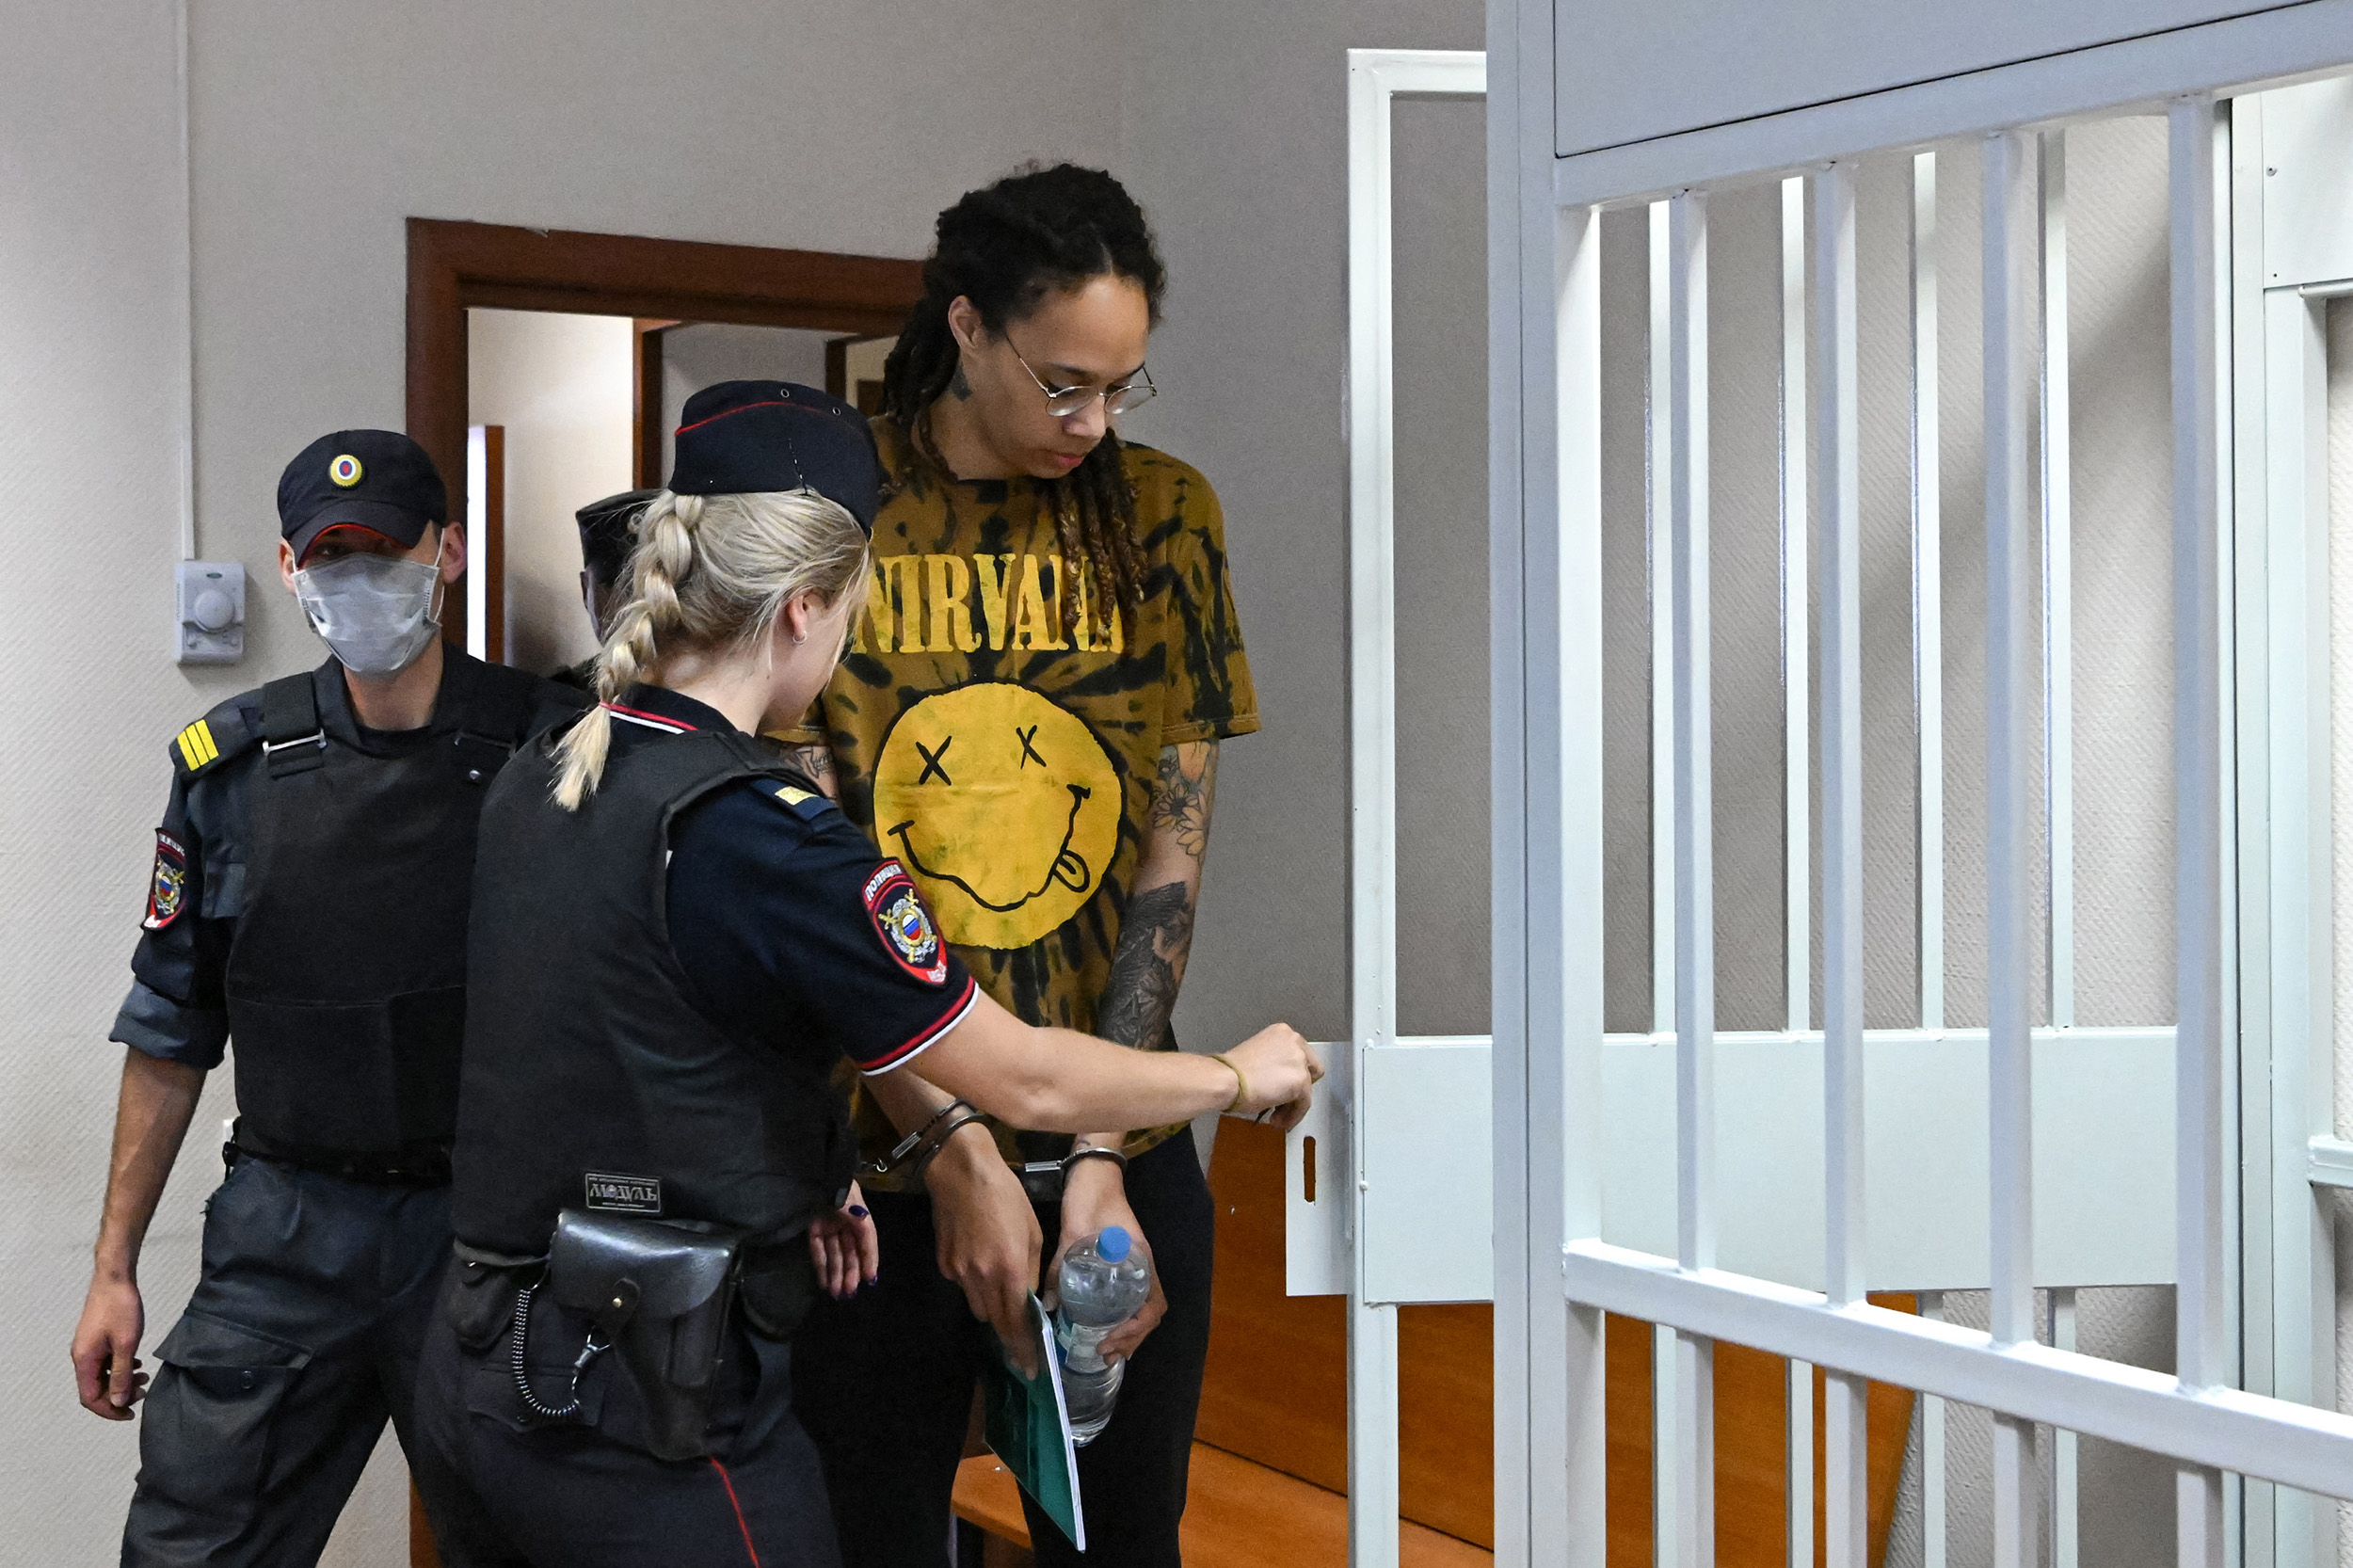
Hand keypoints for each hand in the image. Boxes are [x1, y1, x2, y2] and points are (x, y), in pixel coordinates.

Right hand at [72, 1274, 145, 1419]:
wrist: (115, 1278)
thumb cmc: (121, 1309)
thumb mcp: (126, 1344)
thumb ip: (121, 1374)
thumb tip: (118, 1401)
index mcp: (84, 1361)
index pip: (90, 1398)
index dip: (109, 1410)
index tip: (130, 1413)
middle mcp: (82, 1357)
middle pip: (96, 1388)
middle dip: (119, 1394)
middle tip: (144, 1390)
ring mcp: (88, 1348)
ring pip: (103, 1376)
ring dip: (122, 1380)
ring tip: (145, 1377)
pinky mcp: (97, 1339)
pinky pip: (106, 1363)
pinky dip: (121, 1368)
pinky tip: (137, 1364)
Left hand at [807, 1182, 879, 1299]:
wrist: (817, 1177)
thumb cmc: (844, 1195)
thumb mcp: (862, 1217)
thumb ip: (868, 1240)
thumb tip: (872, 1267)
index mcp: (860, 1217)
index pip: (865, 1245)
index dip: (867, 1262)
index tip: (868, 1281)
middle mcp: (845, 1223)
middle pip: (849, 1252)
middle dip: (849, 1273)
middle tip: (849, 1293)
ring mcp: (828, 1226)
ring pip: (834, 1255)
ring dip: (835, 1275)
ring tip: (836, 1293)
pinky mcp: (811, 1229)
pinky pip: (818, 1251)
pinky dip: (821, 1267)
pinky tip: (824, 1283)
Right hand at [924, 1124, 1044, 1376]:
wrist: (961, 1171)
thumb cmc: (1006, 1195)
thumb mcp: (1032, 1231)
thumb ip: (1032, 1270)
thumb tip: (1031, 1297)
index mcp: (1009, 1270)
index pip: (1017, 1322)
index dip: (1023, 1348)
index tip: (1031, 1369)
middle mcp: (981, 1278)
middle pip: (995, 1322)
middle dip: (1009, 1333)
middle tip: (1021, 1343)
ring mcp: (958, 1272)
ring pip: (978, 1307)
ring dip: (992, 1307)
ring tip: (1003, 1292)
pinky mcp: (943, 1264)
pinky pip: (963, 1286)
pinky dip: (974, 1283)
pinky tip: (980, 1259)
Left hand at [1049, 1158, 1165, 1365]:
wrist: (1094, 1172)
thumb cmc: (1089, 1199)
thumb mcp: (1073, 1234)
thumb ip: (1062, 1268)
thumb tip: (1049, 1306)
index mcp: (1139, 1259)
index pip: (1153, 1306)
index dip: (1135, 1330)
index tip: (1108, 1340)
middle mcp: (1142, 1265)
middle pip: (1150, 1313)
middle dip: (1131, 1338)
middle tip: (1104, 1354)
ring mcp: (1134, 1264)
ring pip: (1142, 1307)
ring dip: (1128, 1332)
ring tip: (1105, 1349)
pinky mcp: (1122, 1262)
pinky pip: (1131, 1297)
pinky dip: (1122, 1317)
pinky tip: (1102, 1325)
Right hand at [1219, 1024, 1322, 1129]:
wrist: (1226, 1079)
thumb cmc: (1231, 1071)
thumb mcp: (1257, 1056)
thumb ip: (1275, 1062)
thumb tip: (1281, 1080)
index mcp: (1282, 1032)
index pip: (1301, 1055)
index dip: (1292, 1075)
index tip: (1283, 1086)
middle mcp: (1294, 1042)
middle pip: (1310, 1071)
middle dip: (1297, 1089)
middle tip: (1282, 1102)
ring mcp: (1299, 1061)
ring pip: (1307, 1090)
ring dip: (1292, 1106)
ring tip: (1276, 1115)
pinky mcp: (1300, 1081)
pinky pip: (1304, 1105)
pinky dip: (1293, 1116)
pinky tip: (1278, 1119)